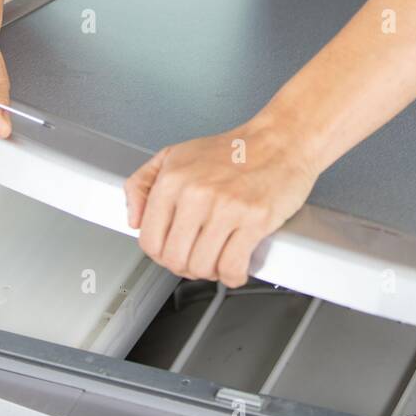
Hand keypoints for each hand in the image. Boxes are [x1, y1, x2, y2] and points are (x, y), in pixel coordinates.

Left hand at [125, 113, 318, 287]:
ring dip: (210, 272)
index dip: (160, 254)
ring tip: (218, 258)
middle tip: (198, 257)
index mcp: (173, 179)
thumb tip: (134, 219)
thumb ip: (142, 183)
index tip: (172, 251)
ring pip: (202, 267)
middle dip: (185, 266)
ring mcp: (226, 207)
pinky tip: (236, 265)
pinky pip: (232, 268)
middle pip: (174, 259)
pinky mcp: (254, 220)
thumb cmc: (234, 151)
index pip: (149, 240)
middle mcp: (196, 193)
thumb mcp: (176, 155)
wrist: (282, 140)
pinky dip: (232, 276)